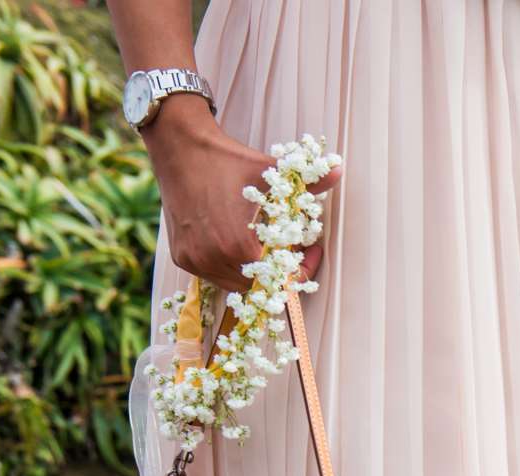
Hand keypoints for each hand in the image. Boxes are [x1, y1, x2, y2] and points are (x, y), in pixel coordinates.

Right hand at [146, 107, 341, 290]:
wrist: (179, 145)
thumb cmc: (227, 160)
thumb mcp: (271, 173)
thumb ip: (310, 180)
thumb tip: (340, 170)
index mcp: (238, 246)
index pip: (281, 280)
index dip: (301, 269)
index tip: (311, 250)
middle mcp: (213, 259)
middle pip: (260, 286)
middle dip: (281, 270)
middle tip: (291, 248)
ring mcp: (194, 261)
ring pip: (237, 284)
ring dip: (256, 271)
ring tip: (266, 246)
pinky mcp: (181, 257)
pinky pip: (214, 275)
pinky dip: (232, 266)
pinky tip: (241, 245)